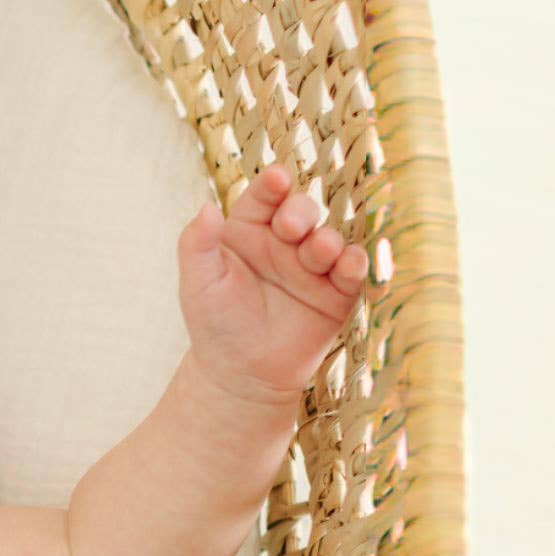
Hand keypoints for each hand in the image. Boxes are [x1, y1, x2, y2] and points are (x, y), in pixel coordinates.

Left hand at [177, 164, 368, 405]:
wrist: (240, 375)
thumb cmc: (215, 326)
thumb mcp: (198, 284)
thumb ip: (196, 245)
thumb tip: (206, 206)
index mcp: (251, 231)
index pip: (264, 197)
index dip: (272, 185)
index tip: (276, 180)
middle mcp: (285, 242)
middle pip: (301, 212)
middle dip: (300, 213)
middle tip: (291, 227)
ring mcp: (314, 265)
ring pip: (329, 239)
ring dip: (327, 241)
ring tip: (318, 250)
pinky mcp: (338, 292)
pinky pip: (353, 271)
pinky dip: (357, 264)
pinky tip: (351, 265)